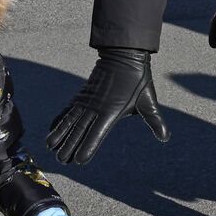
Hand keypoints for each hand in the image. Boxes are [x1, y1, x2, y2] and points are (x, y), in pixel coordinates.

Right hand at [47, 48, 169, 163]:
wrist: (124, 54)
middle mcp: (96, 107)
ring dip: (60, 133)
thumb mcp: (148, 101)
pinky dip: (59, 120)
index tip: (79, 160)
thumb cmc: (138, 79)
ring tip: (50, 147)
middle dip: (69, 145)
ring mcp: (87, 100)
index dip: (88, 147)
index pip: (97, 133)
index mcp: (111, 111)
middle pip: (80, 129)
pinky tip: (51, 129)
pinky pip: (68, 110)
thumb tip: (165, 138)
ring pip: (70, 120)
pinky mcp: (82, 95)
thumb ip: (155, 120)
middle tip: (61, 161)